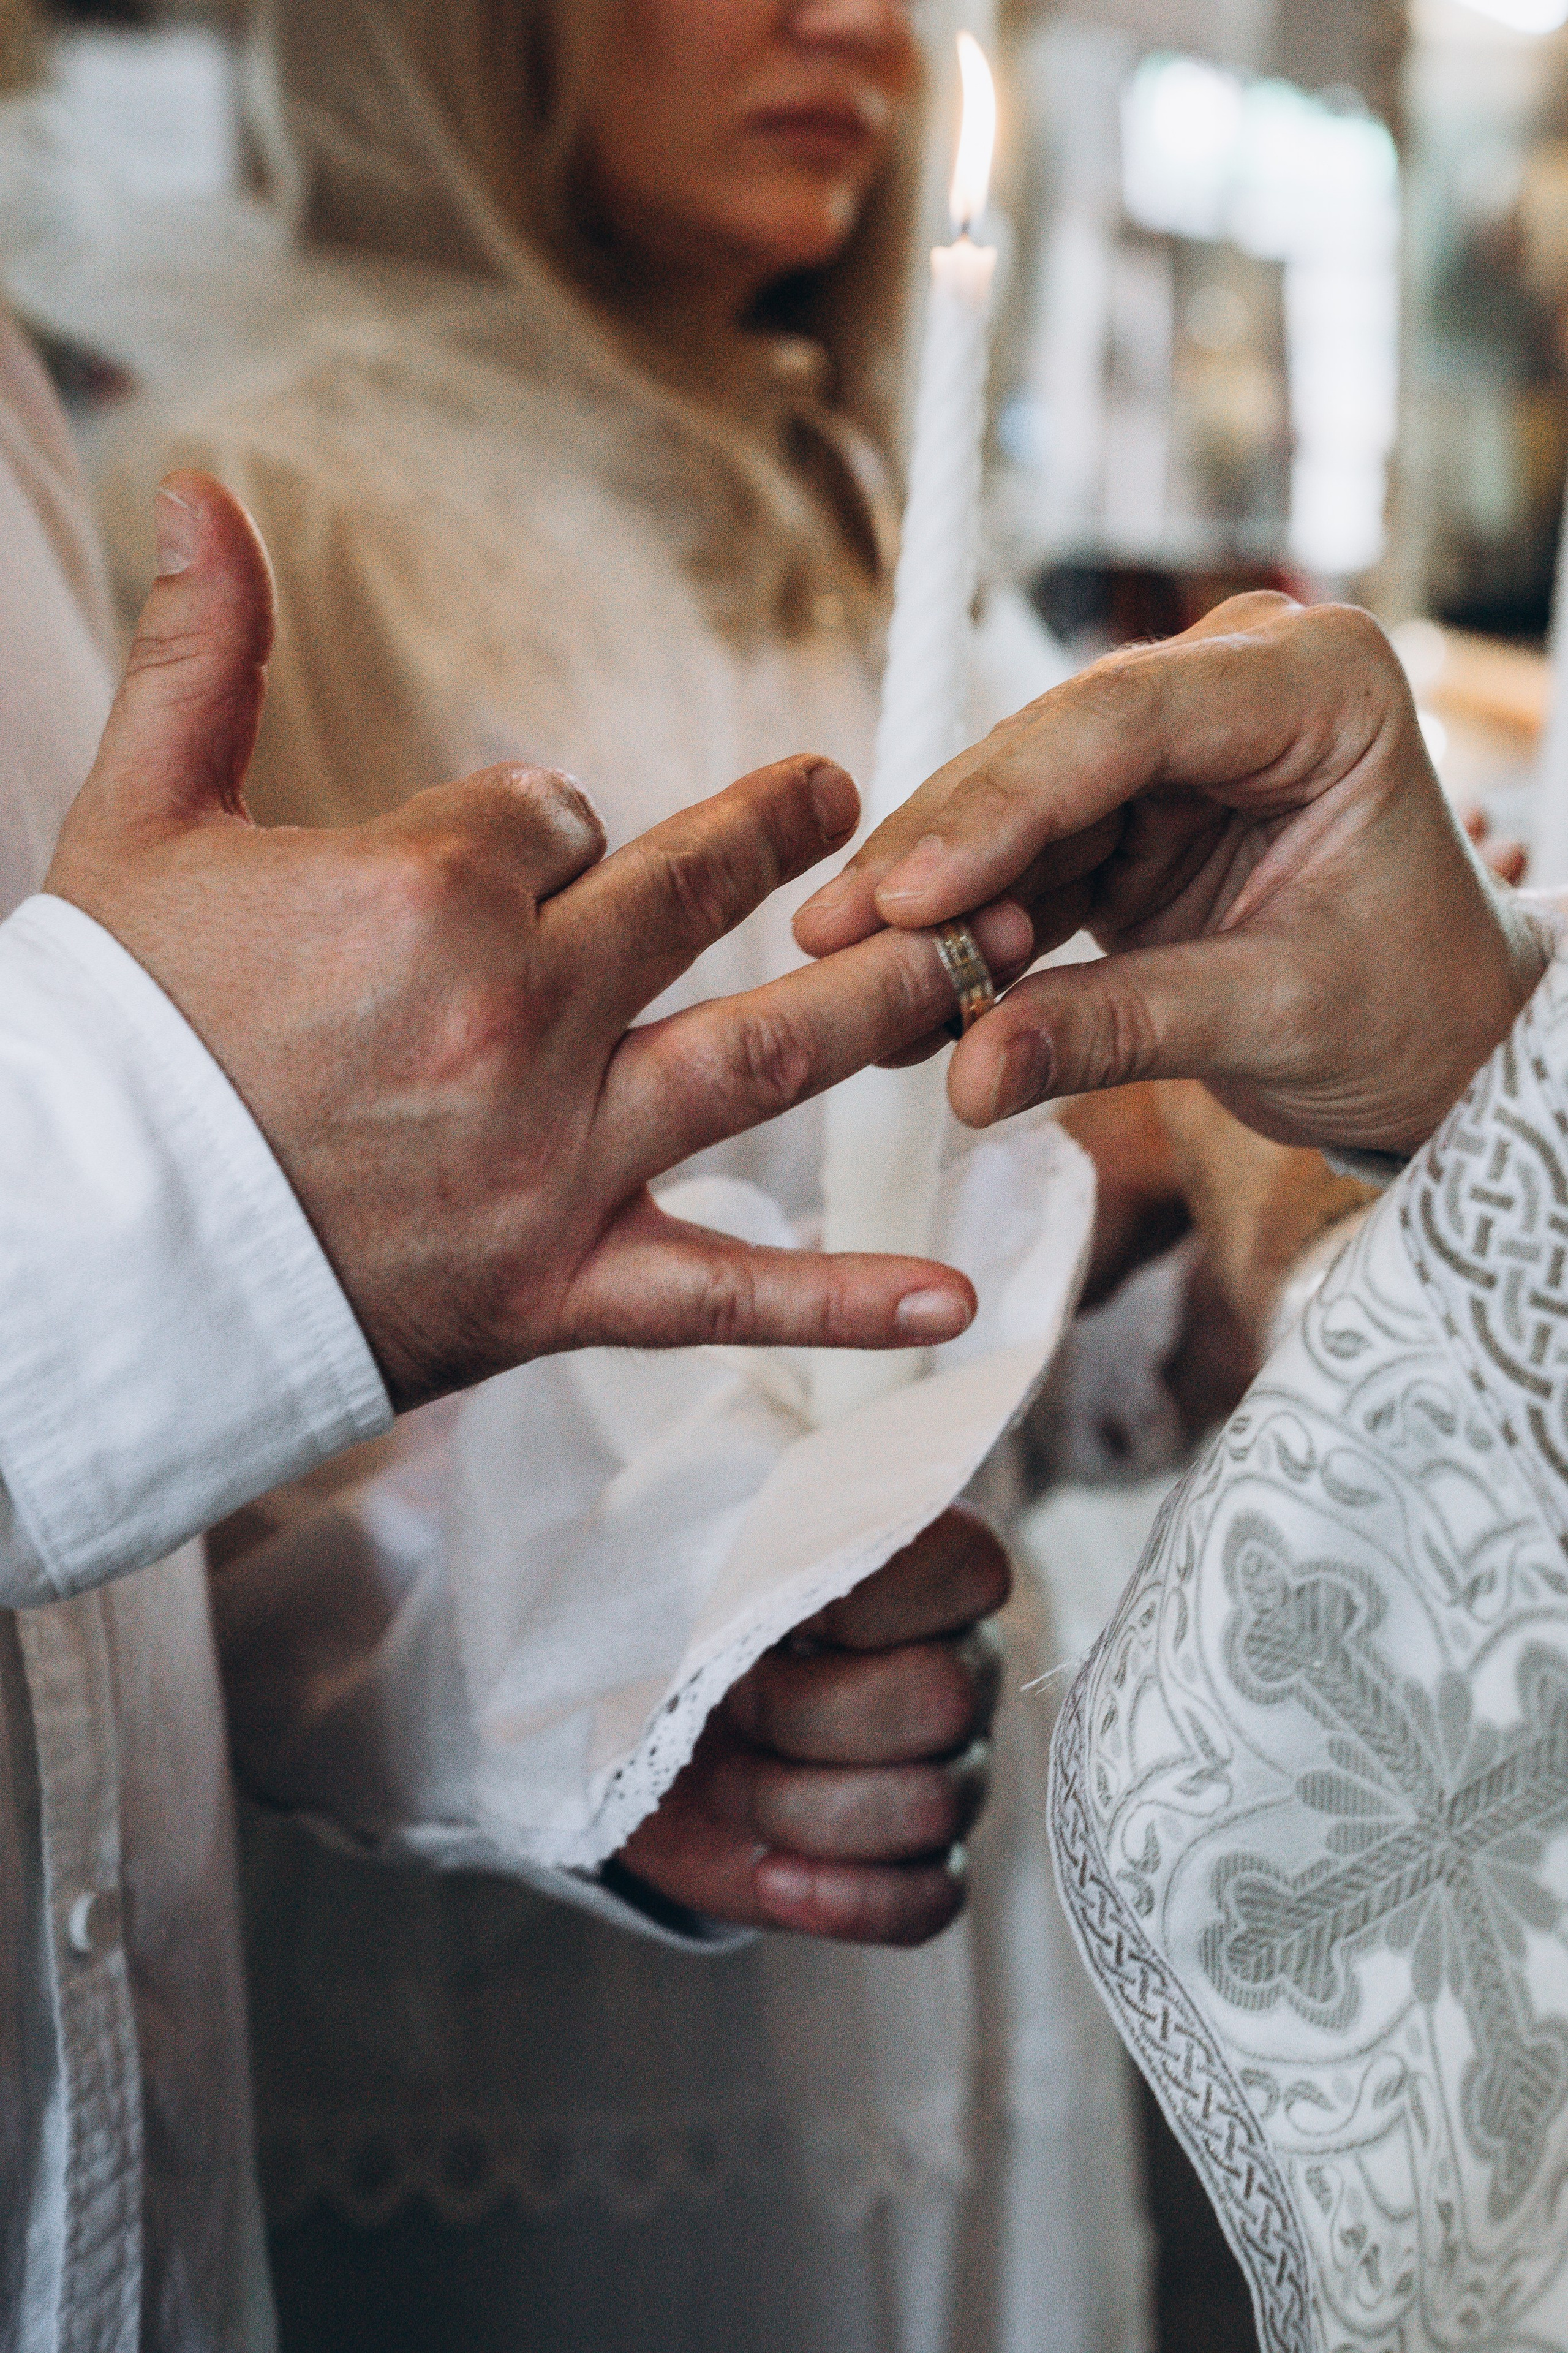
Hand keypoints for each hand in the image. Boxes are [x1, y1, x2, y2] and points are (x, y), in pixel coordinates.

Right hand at [45, 474, 1033, 1408]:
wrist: (67, 1253)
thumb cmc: (103, 1038)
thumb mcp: (134, 820)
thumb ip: (199, 653)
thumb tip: (204, 489)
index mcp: (430, 885)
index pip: (554, 814)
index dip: (546, 824)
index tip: (535, 849)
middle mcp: (519, 1010)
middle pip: (695, 898)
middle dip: (781, 839)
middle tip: (853, 805)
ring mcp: (550, 1154)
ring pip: (761, 1058)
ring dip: (885, 999)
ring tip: (986, 950)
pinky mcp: (553, 1282)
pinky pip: (724, 1290)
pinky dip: (843, 1299)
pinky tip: (959, 1301)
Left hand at [612, 1508, 1008, 1945]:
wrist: (632, 1726)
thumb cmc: (677, 1622)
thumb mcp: (697, 1562)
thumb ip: (756, 1544)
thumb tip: (786, 1564)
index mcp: (921, 1572)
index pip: (972, 1567)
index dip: (872, 1596)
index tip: (778, 1608)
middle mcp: (959, 1666)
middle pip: (945, 1697)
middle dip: (805, 1709)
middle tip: (728, 1696)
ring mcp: (951, 1772)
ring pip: (932, 1806)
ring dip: (797, 1804)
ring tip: (726, 1781)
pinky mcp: (915, 1867)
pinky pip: (931, 1902)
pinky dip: (841, 1897)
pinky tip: (768, 1875)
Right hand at [794, 597, 1555, 1155]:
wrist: (1442, 1037)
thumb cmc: (1412, 1010)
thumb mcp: (1280, 1021)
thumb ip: (1122, 1032)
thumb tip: (968, 1075)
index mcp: (1322, 685)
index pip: (1131, 720)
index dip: (1003, 807)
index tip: (906, 893)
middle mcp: (1238, 687)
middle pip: (1050, 752)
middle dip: (941, 850)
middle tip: (832, 933)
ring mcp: (1174, 748)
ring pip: (1016, 804)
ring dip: (935, 895)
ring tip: (850, 972)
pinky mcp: (1129, 814)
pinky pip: (1022, 858)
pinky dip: (964, 924)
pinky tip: (901, 981)